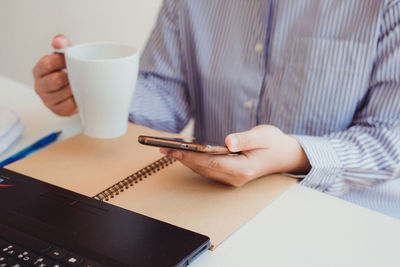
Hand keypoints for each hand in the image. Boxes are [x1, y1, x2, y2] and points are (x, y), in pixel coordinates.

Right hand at [32, 34, 76, 115]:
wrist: (79, 88)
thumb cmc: (70, 69)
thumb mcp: (67, 54)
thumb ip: (63, 43)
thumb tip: (57, 41)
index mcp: (39, 70)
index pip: (48, 63)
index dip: (63, 62)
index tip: (71, 61)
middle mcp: (40, 86)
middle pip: (57, 80)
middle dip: (70, 77)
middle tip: (77, 74)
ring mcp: (47, 100)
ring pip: (65, 93)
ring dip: (75, 88)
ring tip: (79, 84)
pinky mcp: (58, 111)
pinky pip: (71, 105)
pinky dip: (78, 100)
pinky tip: (79, 95)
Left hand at [160, 125, 310, 186]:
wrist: (284, 155)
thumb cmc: (274, 143)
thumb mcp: (264, 136)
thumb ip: (246, 139)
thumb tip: (228, 141)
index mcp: (243, 169)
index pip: (211, 163)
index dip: (191, 157)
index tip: (174, 149)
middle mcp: (235, 177)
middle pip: (203, 168)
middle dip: (182, 158)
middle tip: (163, 147)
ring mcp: (232, 178)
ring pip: (204, 170)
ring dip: (186, 160)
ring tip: (168, 149)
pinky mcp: (229, 175)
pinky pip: (208, 169)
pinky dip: (194, 162)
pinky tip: (184, 154)